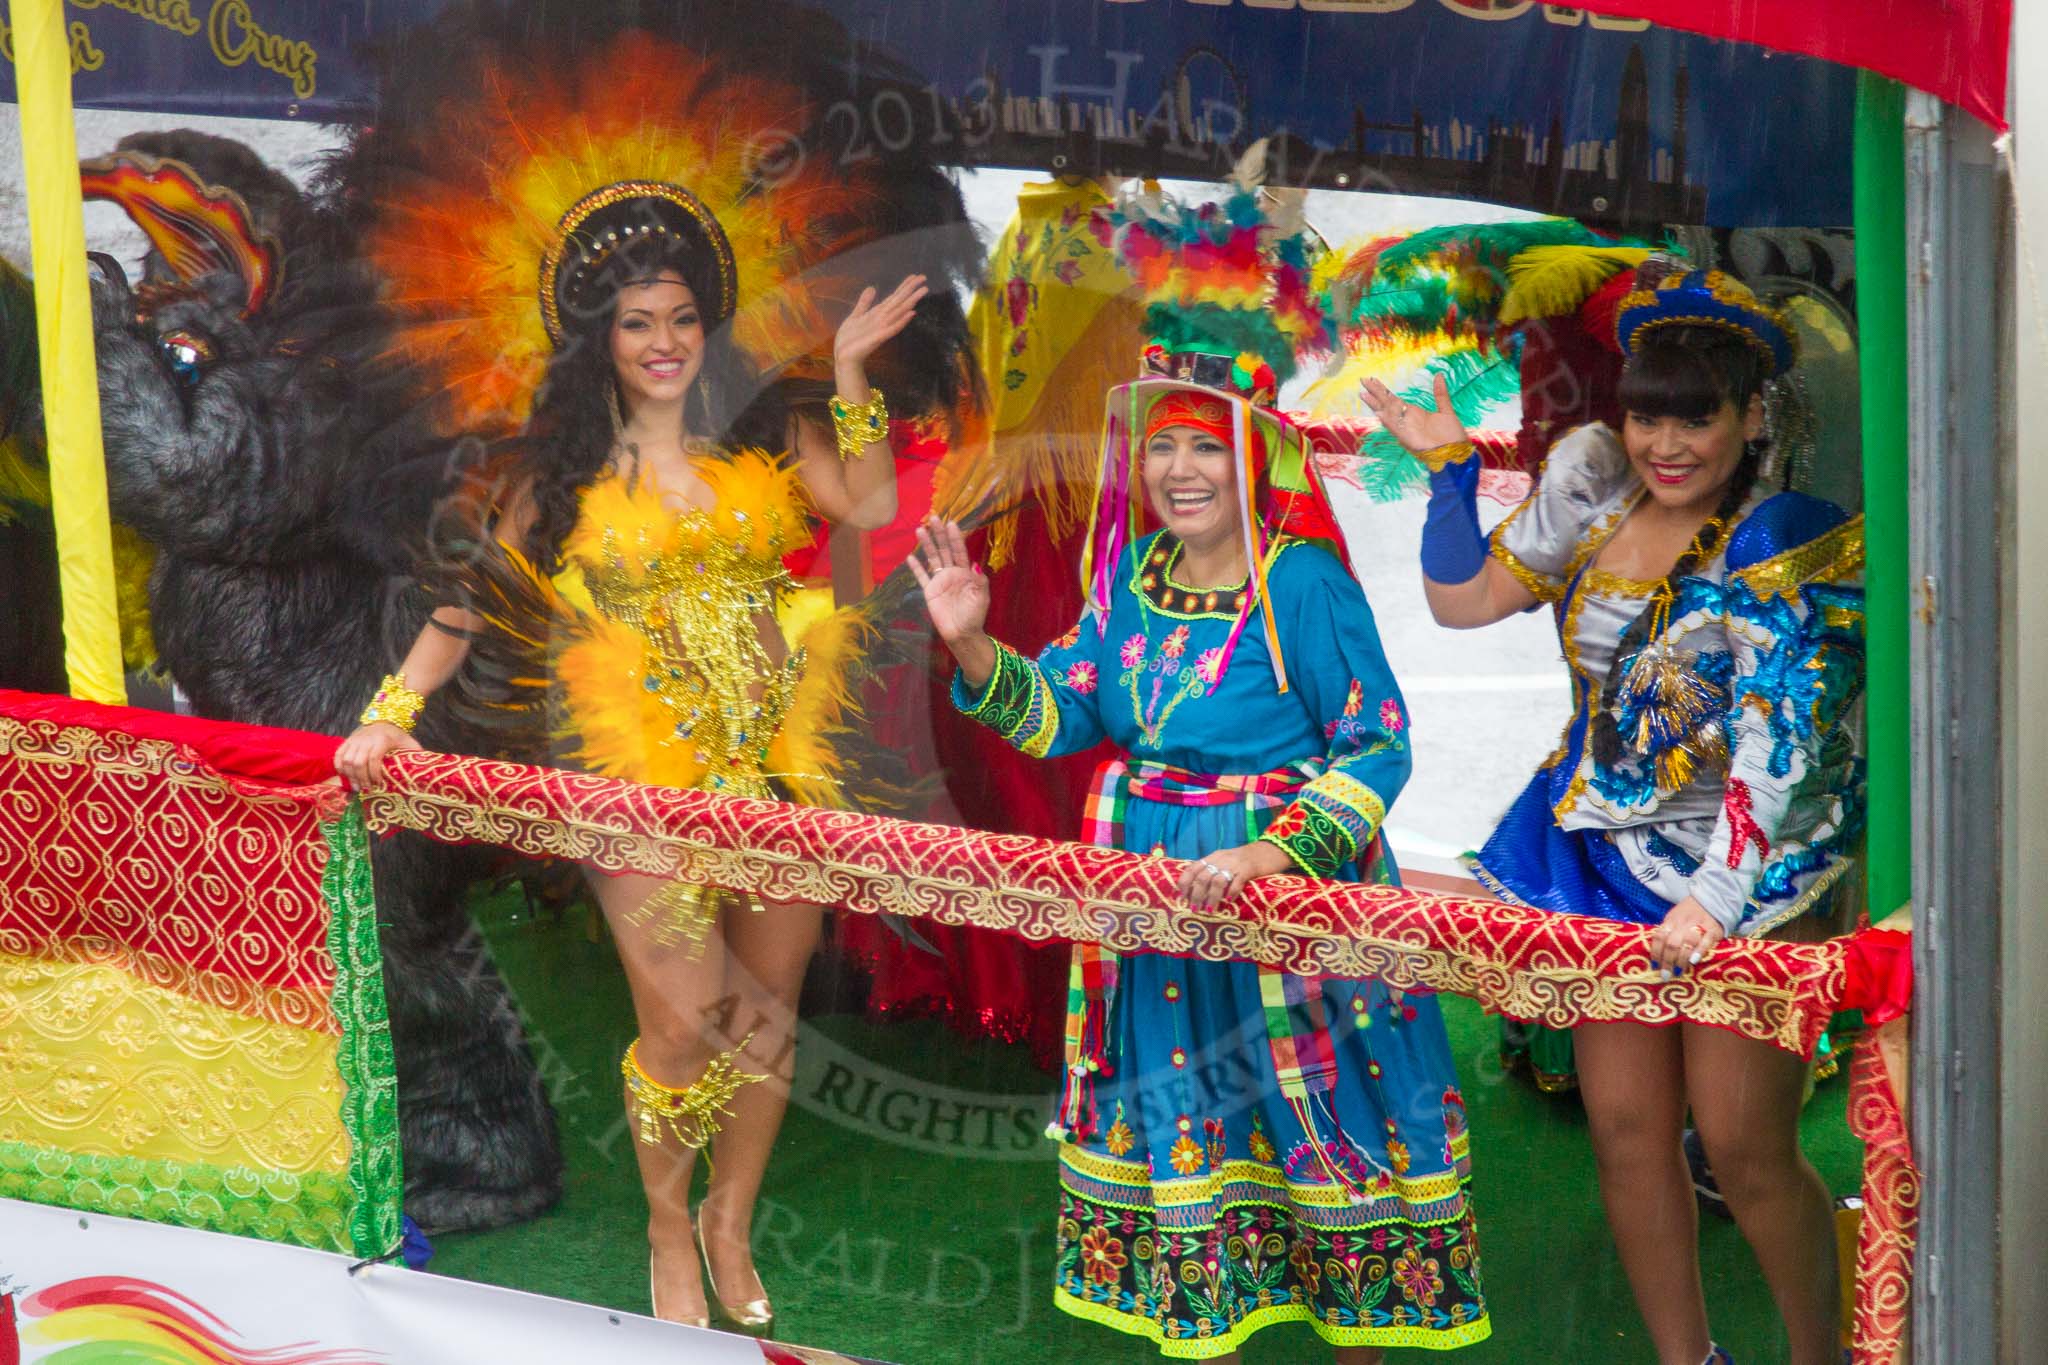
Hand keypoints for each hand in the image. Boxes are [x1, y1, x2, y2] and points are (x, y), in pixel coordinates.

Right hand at [334, 721, 420, 789]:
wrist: (384, 720)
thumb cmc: (398, 736)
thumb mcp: (409, 743)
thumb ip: (416, 754)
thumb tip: (426, 770)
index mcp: (382, 740)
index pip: (374, 758)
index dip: (374, 774)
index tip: (379, 785)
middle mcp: (366, 739)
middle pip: (358, 762)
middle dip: (361, 778)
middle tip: (366, 790)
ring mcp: (354, 740)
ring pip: (346, 760)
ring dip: (350, 776)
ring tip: (357, 787)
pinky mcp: (347, 741)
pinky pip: (338, 756)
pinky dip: (339, 767)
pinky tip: (346, 777)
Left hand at [834, 275, 929, 377]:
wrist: (843, 356)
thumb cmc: (849, 339)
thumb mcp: (855, 316)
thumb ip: (864, 303)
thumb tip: (872, 288)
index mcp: (878, 313)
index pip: (894, 297)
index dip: (904, 286)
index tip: (915, 276)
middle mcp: (883, 319)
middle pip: (900, 302)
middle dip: (911, 290)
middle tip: (924, 278)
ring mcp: (882, 328)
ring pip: (899, 312)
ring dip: (911, 301)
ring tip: (923, 291)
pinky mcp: (878, 338)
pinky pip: (892, 329)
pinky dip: (902, 321)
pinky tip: (911, 314)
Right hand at [906, 516, 990, 643]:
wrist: (962, 633)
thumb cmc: (974, 615)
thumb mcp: (981, 597)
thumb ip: (979, 580)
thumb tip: (974, 564)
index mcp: (965, 573)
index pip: (959, 551)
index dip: (955, 538)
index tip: (951, 523)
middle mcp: (952, 573)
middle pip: (944, 550)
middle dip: (939, 534)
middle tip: (933, 518)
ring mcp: (940, 581)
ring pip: (932, 559)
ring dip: (927, 545)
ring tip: (920, 530)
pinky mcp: (930, 591)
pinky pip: (922, 577)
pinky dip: (916, 567)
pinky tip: (910, 556)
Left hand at [1177, 841, 1293, 911]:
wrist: (1269, 850)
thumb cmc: (1246, 859)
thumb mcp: (1225, 860)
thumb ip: (1213, 869)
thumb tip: (1196, 888)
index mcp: (1214, 857)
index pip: (1192, 868)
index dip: (1184, 882)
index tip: (1182, 897)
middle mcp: (1221, 859)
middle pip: (1203, 877)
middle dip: (1196, 895)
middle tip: (1194, 909)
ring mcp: (1235, 864)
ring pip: (1217, 881)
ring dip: (1211, 897)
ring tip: (1209, 910)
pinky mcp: (1249, 869)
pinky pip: (1237, 881)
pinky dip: (1231, 892)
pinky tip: (1229, 901)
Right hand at [1361, 373, 1468, 455]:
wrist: (1457, 453)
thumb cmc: (1451, 435)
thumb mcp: (1446, 410)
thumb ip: (1440, 393)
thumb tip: (1438, 375)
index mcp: (1413, 413)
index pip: (1393, 399)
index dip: (1383, 389)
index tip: (1373, 380)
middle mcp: (1406, 420)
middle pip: (1387, 404)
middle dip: (1375, 393)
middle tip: (1363, 380)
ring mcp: (1406, 429)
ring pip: (1387, 414)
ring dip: (1376, 405)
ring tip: (1364, 394)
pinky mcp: (1408, 439)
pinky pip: (1396, 428)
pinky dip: (1387, 421)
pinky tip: (1379, 413)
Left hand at [1647, 896, 1725, 974]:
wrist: (1712, 900)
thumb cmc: (1689, 913)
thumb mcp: (1674, 919)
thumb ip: (1667, 933)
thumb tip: (1658, 955)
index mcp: (1671, 921)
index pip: (1659, 937)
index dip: (1656, 953)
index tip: (1655, 967)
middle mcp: (1683, 923)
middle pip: (1672, 943)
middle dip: (1668, 961)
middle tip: (1666, 975)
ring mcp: (1698, 925)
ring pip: (1687, 943)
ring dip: (1682, 959)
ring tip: (1679, 972)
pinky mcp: (1713, 929)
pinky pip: (1706, 940)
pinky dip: (1699, 951)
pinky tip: (1694, 961)